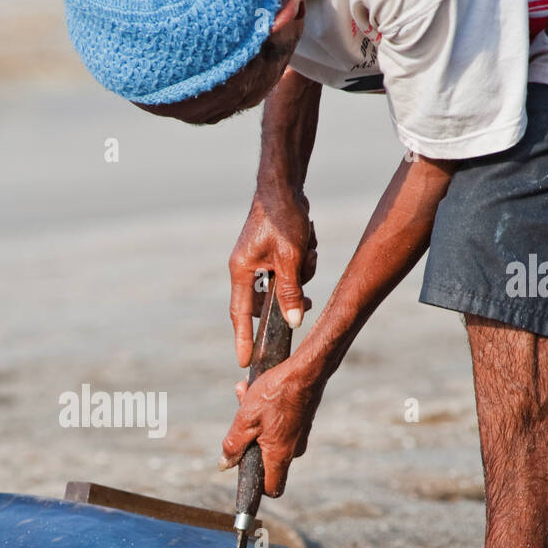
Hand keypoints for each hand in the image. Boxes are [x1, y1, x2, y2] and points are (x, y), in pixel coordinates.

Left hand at [220, 358, 323, 496]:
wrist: (308, 369)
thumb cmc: (276, 393)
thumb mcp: (245, 419)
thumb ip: (234, 445)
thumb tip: (225, 465)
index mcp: (280, 455)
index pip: (272, 488)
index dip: (258, 487)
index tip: (246, 476)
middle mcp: (293, 449)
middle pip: (265, 458)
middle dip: (249, 440)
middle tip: (241, 419)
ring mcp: (299, 434)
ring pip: (268, 434)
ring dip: (253, 419)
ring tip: (246, 394)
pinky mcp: (301, 419)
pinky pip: (277, 421)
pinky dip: (265, 409)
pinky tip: (257, 390)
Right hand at [228, 191, 316, 367]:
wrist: (284, 185)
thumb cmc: (282, 218)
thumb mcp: (290, 259)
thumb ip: (290, 293)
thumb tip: (293, 322)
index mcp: (241, 271)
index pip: (240, 315)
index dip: (243, 339)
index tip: (243, 361)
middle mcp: (245, 268)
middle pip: (265, 301)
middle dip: (288, 299)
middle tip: (306, 301)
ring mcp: (258, 260)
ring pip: (283, 285)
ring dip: (300, 274)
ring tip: (307, 253)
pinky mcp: (271, 252)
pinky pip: (289, 270)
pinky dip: (302, 261)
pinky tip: (307, 240)